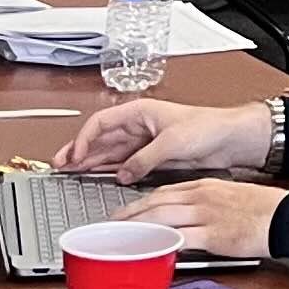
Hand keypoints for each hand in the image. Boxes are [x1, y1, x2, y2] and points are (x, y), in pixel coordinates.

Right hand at [54, 97, 268, 179]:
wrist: (229, 139)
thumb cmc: (207, 127)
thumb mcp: (172, 142)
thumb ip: (144, 158)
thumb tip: (123, 172)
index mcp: (140, 112)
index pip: (101, 123)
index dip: (83, 139)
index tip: (72, 156)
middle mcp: (138, 125)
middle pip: (100, 138)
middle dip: (79, 151)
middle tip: (59, 167)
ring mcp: (143, 141)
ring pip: (109, 151)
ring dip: (90, 162)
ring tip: (71, 173)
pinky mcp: (151, 156)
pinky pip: (122, 163)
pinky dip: (108, 170)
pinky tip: (97, 177)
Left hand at [119, 178, 284, 261]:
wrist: (284, 216)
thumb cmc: (261, 209)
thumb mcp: (229, 198)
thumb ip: (205, 206)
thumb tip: (185, 220)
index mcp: (205, 186)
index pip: (163, 192)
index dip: (140, 203)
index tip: (125, 212)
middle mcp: (201, 197)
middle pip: (156, 203)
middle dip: (130, 215)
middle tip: (112, 226)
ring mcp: (206, 215)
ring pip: (162, 218)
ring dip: (138, 228)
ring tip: (120, 239)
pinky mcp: (213, 235)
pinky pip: (180, 238)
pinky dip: (162, 243)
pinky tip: (149, 250)